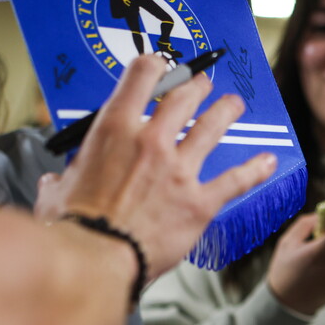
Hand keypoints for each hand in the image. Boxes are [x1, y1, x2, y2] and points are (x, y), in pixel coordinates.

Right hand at [35, 55, 275, 281]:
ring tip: (235, 105)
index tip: (162, 64)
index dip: (156, 65)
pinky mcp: (200, 202)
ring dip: (227, 111)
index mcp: (114, 130)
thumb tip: (56, 183)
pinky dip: (256, 169)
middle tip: (203, 83)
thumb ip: (62, 180)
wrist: (96, 260)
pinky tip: (269, 161)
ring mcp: (180, 171)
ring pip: (213, 127)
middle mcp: (151, 141)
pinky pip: (236, 180)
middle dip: (196, 85)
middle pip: (184, 96)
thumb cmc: (75, 228)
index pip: (141, 77)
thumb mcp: (56, 192)